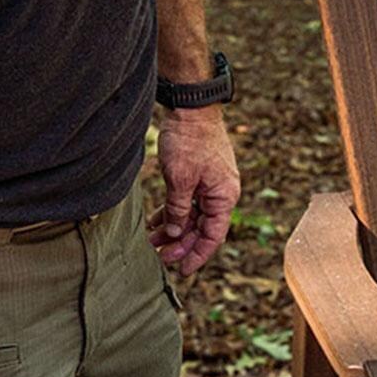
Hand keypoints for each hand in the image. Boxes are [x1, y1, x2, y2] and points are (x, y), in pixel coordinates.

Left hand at [148, 106, 239, 276]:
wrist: (190, 106)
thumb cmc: (190, 140)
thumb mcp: (180, 180)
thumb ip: (177, 209)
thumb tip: (174, 232)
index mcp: (224, 197)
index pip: (212, 236)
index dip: (196, 255)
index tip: (181, 270)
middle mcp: (220, 193)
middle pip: (201, 228)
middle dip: (181, 244)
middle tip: (160, 257)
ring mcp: (209, 184)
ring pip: (191, 216)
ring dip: (173, 230)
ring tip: (152, 242)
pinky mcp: (198, 175)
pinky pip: (186, 202)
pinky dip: (171, 212)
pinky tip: (155, 223)